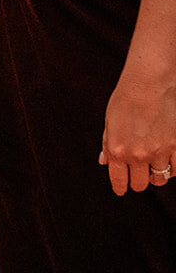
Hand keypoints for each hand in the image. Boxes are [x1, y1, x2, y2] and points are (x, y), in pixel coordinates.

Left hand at [100, 68, 175, 195]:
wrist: (148, 83)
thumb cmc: (126, 98)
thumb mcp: (109, 121)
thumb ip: (107, 144)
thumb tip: (104, 161)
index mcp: (117, 151)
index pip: (119, 181)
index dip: (121, 188)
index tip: (123, 189)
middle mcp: (137, 156)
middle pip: (140, 184)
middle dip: (138, 181)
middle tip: (139, 174)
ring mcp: (158, 152)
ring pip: (160, 179)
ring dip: (156, 175)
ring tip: (155, 166)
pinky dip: (173, 169)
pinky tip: (169, 162)